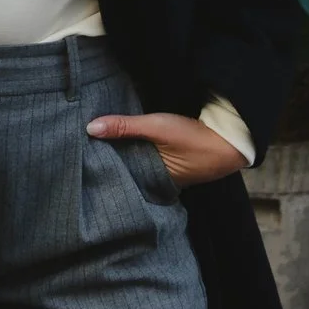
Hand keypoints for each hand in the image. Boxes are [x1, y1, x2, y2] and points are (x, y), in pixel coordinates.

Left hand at [85, 110, 249, 186]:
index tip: (79, 154)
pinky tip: (124, 142)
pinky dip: (137, 152)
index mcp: (150, 179)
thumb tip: (90, 128)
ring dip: (123, 154)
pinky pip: (147, 160)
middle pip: (125, 170)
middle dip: (109, 159)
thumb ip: (125, 126)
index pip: (117, 174)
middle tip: (82, 148)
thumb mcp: (156, 127)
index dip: (100, 163)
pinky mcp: (171, 164)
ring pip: (136, 164)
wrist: (229, 141)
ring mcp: (165, 174)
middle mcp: (155, 181)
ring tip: (97, 143)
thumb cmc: (193, 138)